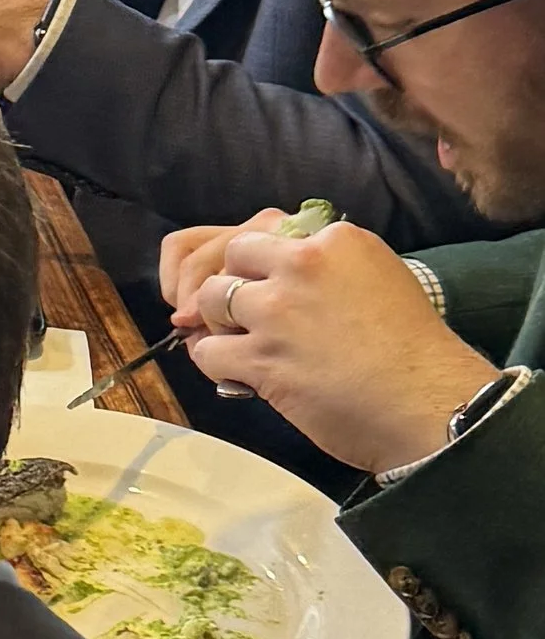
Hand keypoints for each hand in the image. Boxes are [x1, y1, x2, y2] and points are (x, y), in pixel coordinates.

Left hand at [159, 218, 495, 472]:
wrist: (430, 405)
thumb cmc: (417, 352)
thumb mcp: (383, 280)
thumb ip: (336, 268)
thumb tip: (292, 272)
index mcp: (337, 240)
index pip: (272, 234)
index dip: (266, 266)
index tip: (274, 288)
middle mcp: (303, 264)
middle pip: (234, 257)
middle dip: (235, 284)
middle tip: (248, 315)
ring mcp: (278, 310)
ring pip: (211, 300)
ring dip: (218, 323)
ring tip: (240, 344)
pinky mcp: (262, 357)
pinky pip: (208, 350)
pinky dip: (214, 361)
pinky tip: (234, 372)